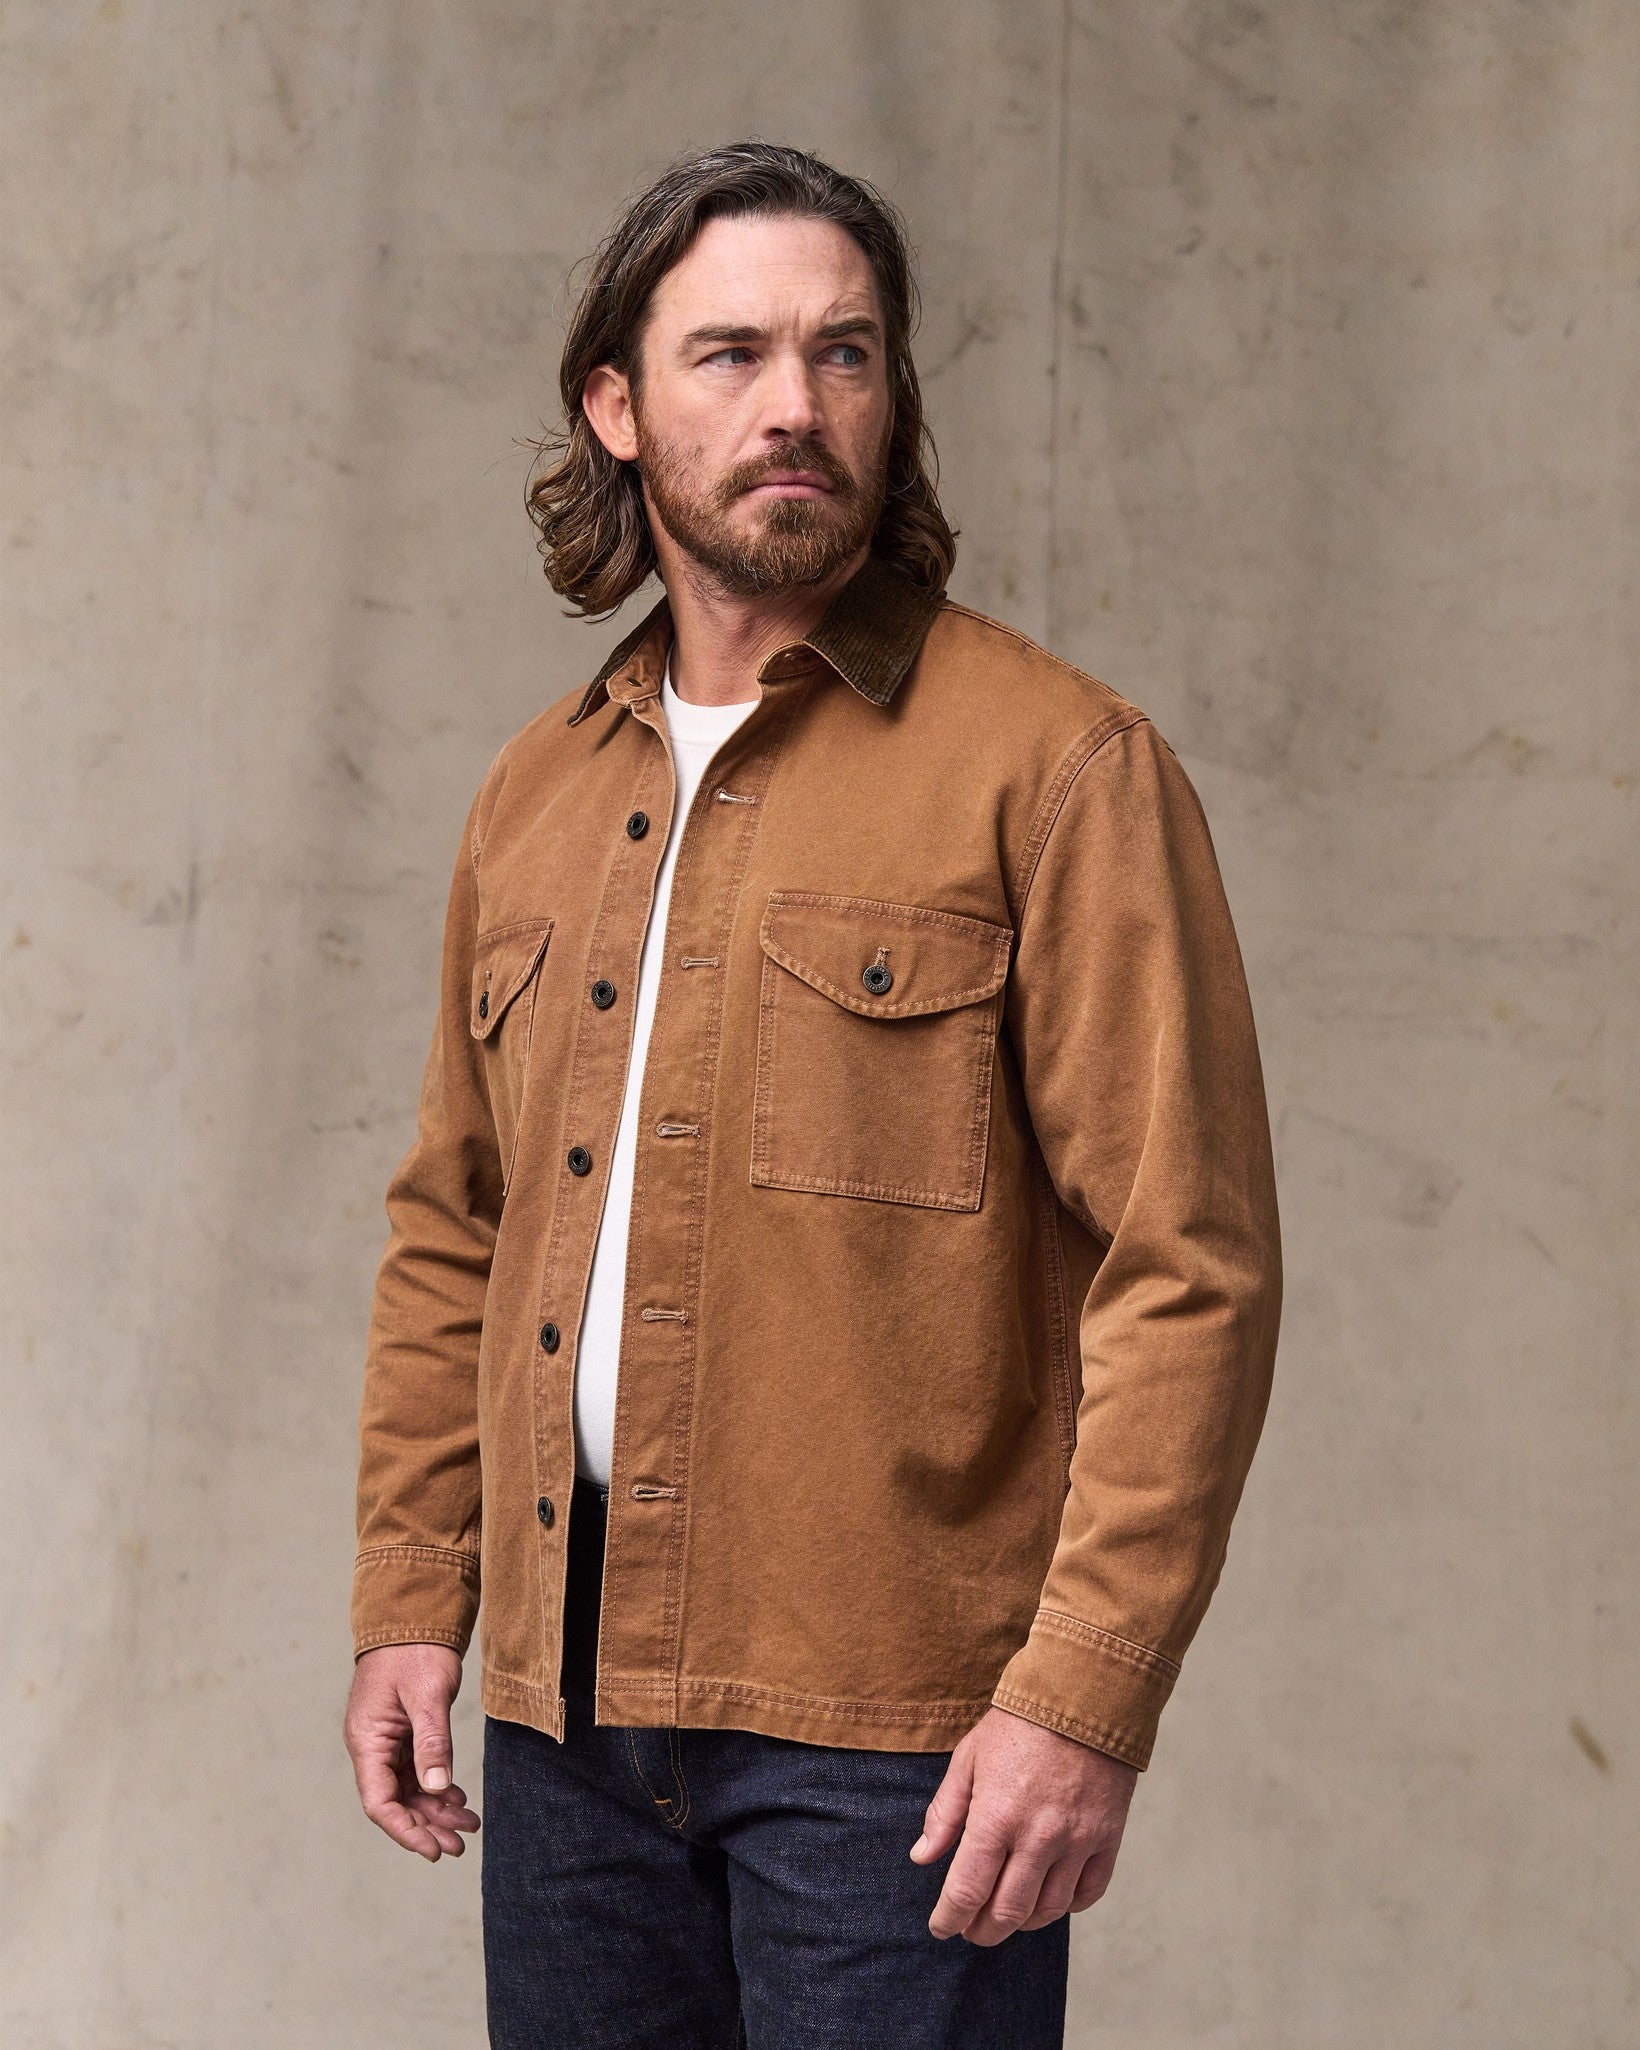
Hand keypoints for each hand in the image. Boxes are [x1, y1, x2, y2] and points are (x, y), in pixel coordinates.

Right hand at [343, 1644, 480, 1860]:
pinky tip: (458, 1796)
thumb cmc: (415, 1648)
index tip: (434, 1850)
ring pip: (408, 1787)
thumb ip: (432, 1741)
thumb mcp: (427, 1694)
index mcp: (367, 1739)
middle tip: (461, 1844)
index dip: (406, 1830)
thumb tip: (435, 1789)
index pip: (380, 1802)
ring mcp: (386, 1738)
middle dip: (427, 1825)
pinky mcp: (401, 1730)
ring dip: (435, 1808)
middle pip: (396, 1801)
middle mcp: (371, 1744)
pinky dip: (437, 1785)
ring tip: (468, 1824)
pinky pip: (416, 1768)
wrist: (414, 1612)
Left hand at [911, 1705, 1137, 1943]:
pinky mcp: (1107, 1837)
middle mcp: (1038, 1837)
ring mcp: (1077, 1841)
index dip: (950, 1917)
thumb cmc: (1020, 1723)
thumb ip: (946, 1812)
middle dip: (982, 1930)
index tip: (941, 1927)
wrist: (1083, 1695)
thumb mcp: (969, 1758)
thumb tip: (922, 1857)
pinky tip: (1050, 1899)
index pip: (968, 1890)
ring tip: (1006, 1917)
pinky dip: (1067, 1906)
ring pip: (1048, 1910)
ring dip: (1022, 1923)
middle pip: (1007, 1911)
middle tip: (970, 1930)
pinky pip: (1088, 1893)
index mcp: (997, 1816)